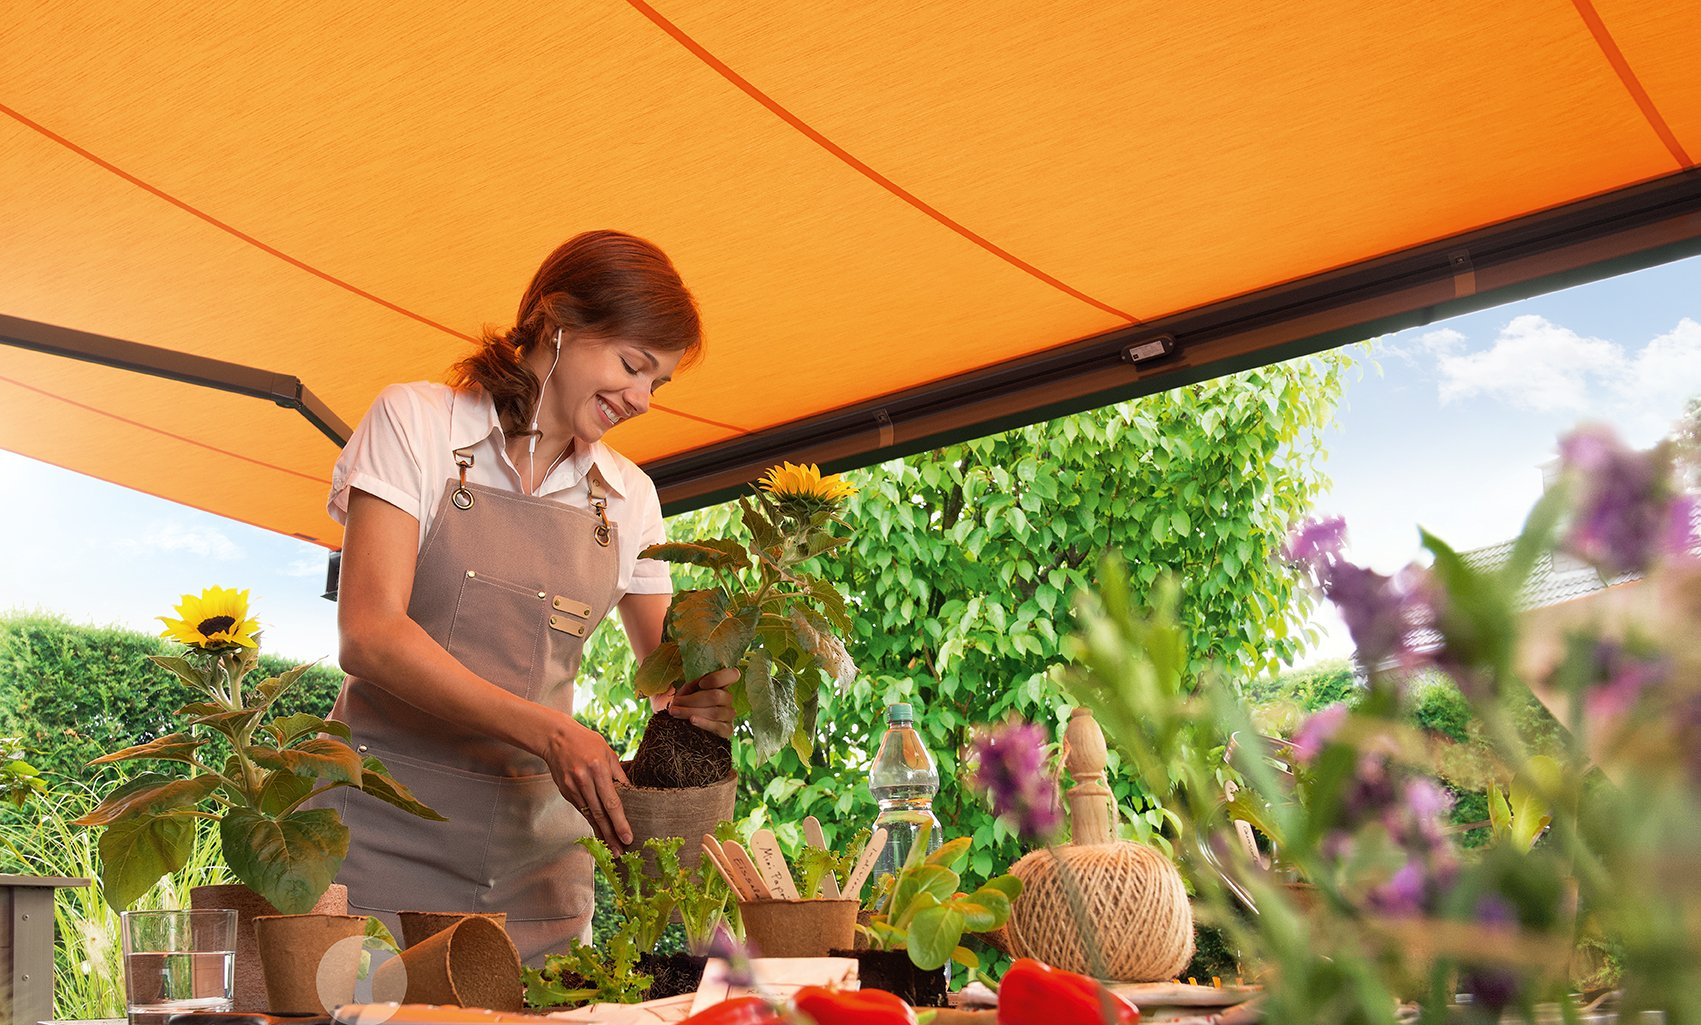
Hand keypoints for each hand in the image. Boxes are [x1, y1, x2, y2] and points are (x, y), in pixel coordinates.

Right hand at [539, 714, 632, 852]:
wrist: (556, 738)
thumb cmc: (586, 742)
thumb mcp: (608, 752)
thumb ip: (619, 774)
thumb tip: (631, 793)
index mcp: (598, 769)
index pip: (612, 801)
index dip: (620, 822)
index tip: (628, 837)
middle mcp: (584, 780)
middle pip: (600, 813)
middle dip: (611, 835)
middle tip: (620, 852)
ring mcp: (572, 788)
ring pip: (590, 815)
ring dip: (601, 833)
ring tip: (612, 848)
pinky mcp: (565, 792)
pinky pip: (582, 809)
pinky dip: (591, 821)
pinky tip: (599, 832)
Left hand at [668, 667, 738, 738]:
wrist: (682, 727)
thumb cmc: (686, 705)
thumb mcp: (687, 691)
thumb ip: (693, 685)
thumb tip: (698, 683)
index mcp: (721, 685)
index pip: (732, 675)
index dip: (718, 678)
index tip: (701, 683)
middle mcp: (728, 699)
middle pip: (717, 696)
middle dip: (693, 699)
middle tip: (676, 702)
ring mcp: (729, 715)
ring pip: (715, 712)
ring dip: (691, 711)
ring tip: (675, 712)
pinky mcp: (727, 730)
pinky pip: (718, 727)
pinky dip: (704, 723)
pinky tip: (692, 720)